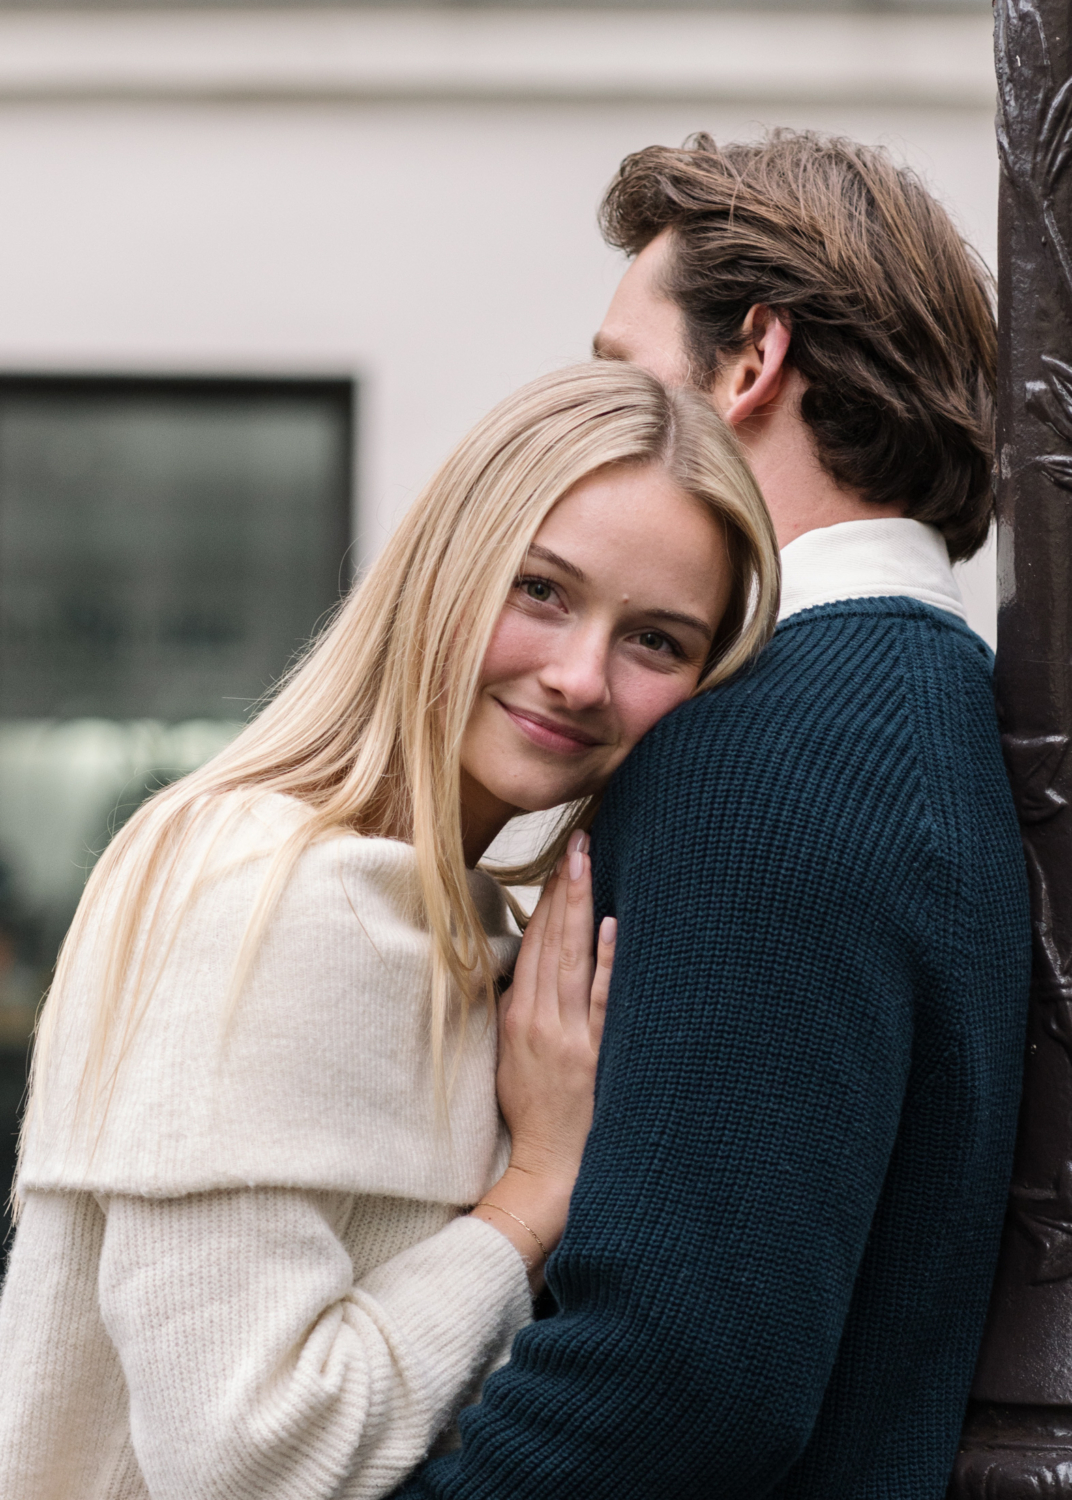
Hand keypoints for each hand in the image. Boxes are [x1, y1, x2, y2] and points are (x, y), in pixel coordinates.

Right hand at [470, 829, 615, 1288]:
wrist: (551, 1167)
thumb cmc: (531, 1110)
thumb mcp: (507, 1055)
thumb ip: (516, 1008)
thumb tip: (529, 963)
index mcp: (517, 1017)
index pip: (532, 944)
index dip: (545, 900)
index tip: (558, 861)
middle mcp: (541, 1020)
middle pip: (552, 940)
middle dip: (564, 887)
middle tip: (578, 841)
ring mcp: (570, 1036)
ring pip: (573, 958)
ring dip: (580, 907)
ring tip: (588, 862)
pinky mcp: (597, 1054)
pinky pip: (604, 999)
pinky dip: (608, 961)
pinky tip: (613, 926)